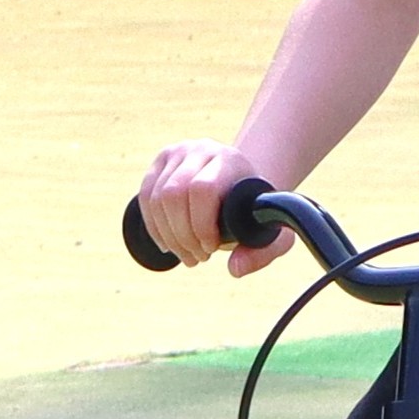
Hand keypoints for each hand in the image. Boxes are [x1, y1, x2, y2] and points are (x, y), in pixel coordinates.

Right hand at [137, 139, 287, 274]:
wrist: (243, 183)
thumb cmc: (257, 210)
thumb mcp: (273, 231)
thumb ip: (264, 253)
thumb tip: (234, 269)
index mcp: (231, 160)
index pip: (204, 188)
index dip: (201, 224)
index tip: (212, 248)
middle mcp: (202, 149)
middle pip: (175, 194)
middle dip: (182, 235)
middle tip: (198, 258)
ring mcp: (178, 152)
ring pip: (157, 198)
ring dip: (168, 235)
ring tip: (187, 254)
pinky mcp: (160, 162)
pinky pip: (146, 197)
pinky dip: (153, 226)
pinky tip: (167, 244)